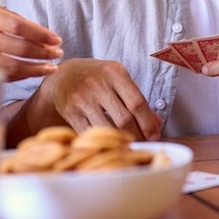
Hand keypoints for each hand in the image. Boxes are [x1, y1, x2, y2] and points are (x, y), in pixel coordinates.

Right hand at [0, 0, 62, 78]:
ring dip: (35, 69)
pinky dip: (18, 76)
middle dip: (43, 53)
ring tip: (51, 68)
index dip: (41, 34)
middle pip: (20, 47)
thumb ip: (4, 14)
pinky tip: (30, 75)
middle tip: (59, 54)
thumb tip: (30, 26)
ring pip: (12, 66)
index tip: (56, 39)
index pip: (20, 26)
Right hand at [30, 58, 161, 140]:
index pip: (137, 102)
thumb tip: (156, 122)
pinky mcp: (70, 112)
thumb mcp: (117, 79)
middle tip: (145, 143)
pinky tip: (111, 144)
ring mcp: (82, 99)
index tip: (155, 135)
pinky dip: (103, 141)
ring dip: (121, 141)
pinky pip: (91, 133)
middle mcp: (98, 84)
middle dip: (138, 135)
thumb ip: (136, 98)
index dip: (148, 122)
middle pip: (124, 118)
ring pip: (108, 128)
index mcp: (114, 72)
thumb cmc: (97, 78)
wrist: (62, 76)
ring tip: (130, 146)